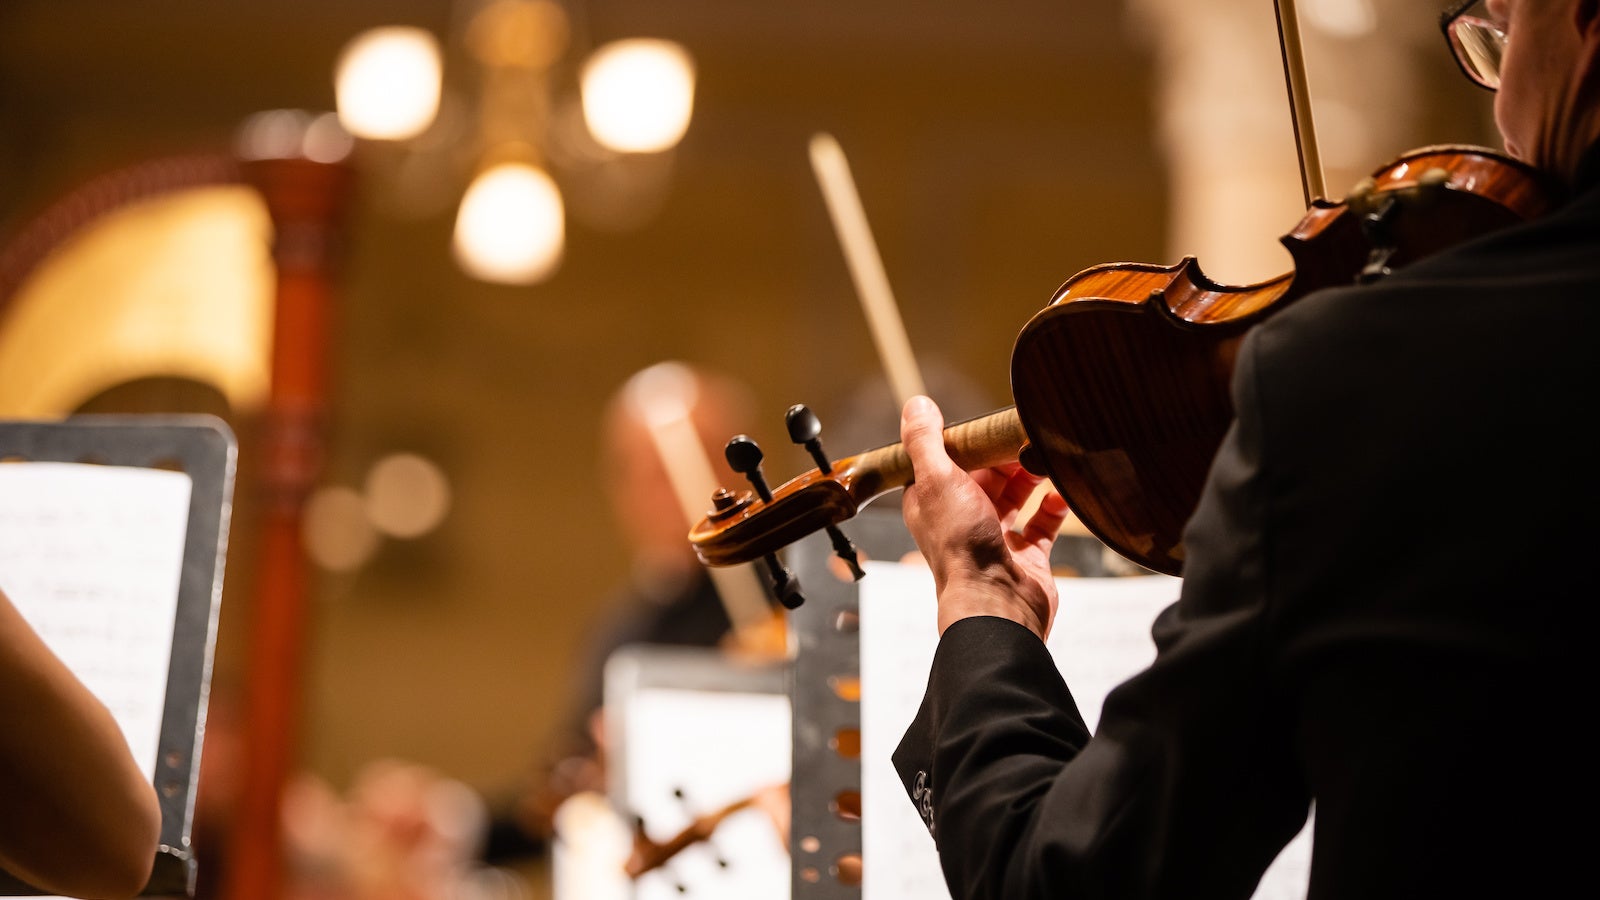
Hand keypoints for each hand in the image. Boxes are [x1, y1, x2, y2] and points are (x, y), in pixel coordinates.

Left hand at [899, 395, 1069, 639]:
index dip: (971, 441)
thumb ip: (926, 441)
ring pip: (1015, 497)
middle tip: (1027, 434)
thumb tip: (916, 404)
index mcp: (933, 502)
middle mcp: (961, 519)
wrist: (996, 603)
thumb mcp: (937, 480)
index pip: (949, 460)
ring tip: (1047, 456)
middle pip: (986, 476)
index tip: (993, 422)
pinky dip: (1053, 507)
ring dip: (1031, 476)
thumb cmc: (961, 545)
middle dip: (1006, 455)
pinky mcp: (1026, 557)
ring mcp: (995, 539)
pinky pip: (1042, 525)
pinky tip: (1061, 492)